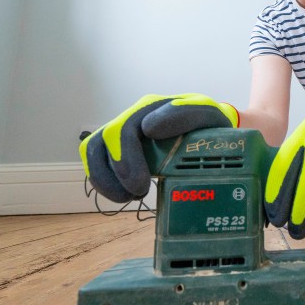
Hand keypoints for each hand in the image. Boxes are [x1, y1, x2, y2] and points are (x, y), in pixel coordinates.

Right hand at [80, 93, 237, 202]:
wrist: (210, 134)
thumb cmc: (210, 126)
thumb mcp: (209, 116)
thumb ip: (187, 115)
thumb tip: (149, 128)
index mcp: (153, 107)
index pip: (128, 125)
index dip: (128, 154)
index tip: (145, 181)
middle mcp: (134, 117)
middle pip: (108, 137)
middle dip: (120, 168)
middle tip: (139, 191)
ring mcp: (123, 133)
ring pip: (93, 149)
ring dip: (104, 177)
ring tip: (126, 197)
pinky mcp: (117, 150)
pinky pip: (96, 162)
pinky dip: (104, 182)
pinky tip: (123, 195)